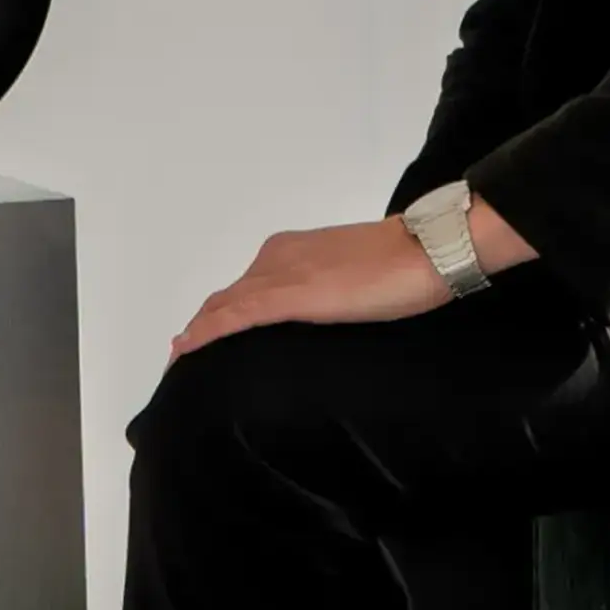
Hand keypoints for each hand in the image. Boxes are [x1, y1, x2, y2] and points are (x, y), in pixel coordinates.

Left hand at [167, 220, 457, 360]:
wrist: (426, 249)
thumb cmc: (406, 266)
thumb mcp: (359, 278)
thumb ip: (333, 292)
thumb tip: (329, 314)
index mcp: (294, 251)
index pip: (246, 287)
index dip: (222, 314)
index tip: (207, 338)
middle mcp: (277, 257)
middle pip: (226, 297)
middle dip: (204, 325)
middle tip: (186, 356)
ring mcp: (280, 275)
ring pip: (222, 307)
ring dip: (199, 332)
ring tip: (183, 359)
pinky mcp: (287, 297)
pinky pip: (233, 317)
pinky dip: (206, 334)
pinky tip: (189, 350)